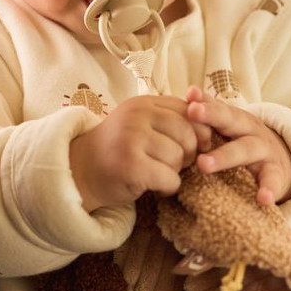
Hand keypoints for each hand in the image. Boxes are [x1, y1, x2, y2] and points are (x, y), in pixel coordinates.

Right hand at [70, 95, 210, 212]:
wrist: (81, 171)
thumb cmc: (119, 149)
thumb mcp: (141, 124)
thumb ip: (169, 119)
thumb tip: (209, 128)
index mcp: (143, 103)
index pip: (188, 111)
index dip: (198, 131)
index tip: (194, 146)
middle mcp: (136, 116)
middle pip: (187, 134)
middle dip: (188, 154)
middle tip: (174, 164)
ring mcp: (131, 139)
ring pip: (179, 157)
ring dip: (175, 172)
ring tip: (158, 173)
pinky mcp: (130, 166)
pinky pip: (169, 178)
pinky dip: (167, 187)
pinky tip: (155, 186)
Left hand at [185, 86, 290, 205]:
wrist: (283, 159)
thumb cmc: (243, 140)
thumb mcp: (230, 124)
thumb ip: (210, 110)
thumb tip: (188, 93)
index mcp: (235, 118)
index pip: (218, 107)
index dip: (204, 102)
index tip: (189, 99)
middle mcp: (249, 130)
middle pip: (230, 120)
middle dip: (211, 115)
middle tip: (192, 111)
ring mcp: (263, 150)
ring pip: (245, 150)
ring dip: (224, 156)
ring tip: (203, 165)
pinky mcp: (275, 172)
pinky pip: (272, 180)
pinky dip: (269, 189)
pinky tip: (263, 199)